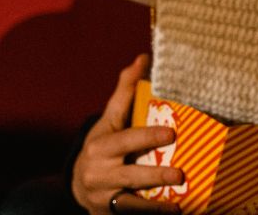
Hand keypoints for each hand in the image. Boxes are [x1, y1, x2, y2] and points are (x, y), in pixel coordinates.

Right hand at [73, 54, 184, 213]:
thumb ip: (125, 91)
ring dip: (155, 205)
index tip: (170, 134)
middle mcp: (99, 173)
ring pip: (131, 201)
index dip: (147, 137)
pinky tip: (172, 211)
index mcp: (101, 146)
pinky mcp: (110, 213)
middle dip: (154, 174)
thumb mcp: (110, 120)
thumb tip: (143, 58)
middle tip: (179, 174)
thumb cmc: (103, 145)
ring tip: (179, 204)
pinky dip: (151, 214)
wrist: (79, 184)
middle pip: (130, 174)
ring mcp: (104, 196)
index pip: (126, 139)